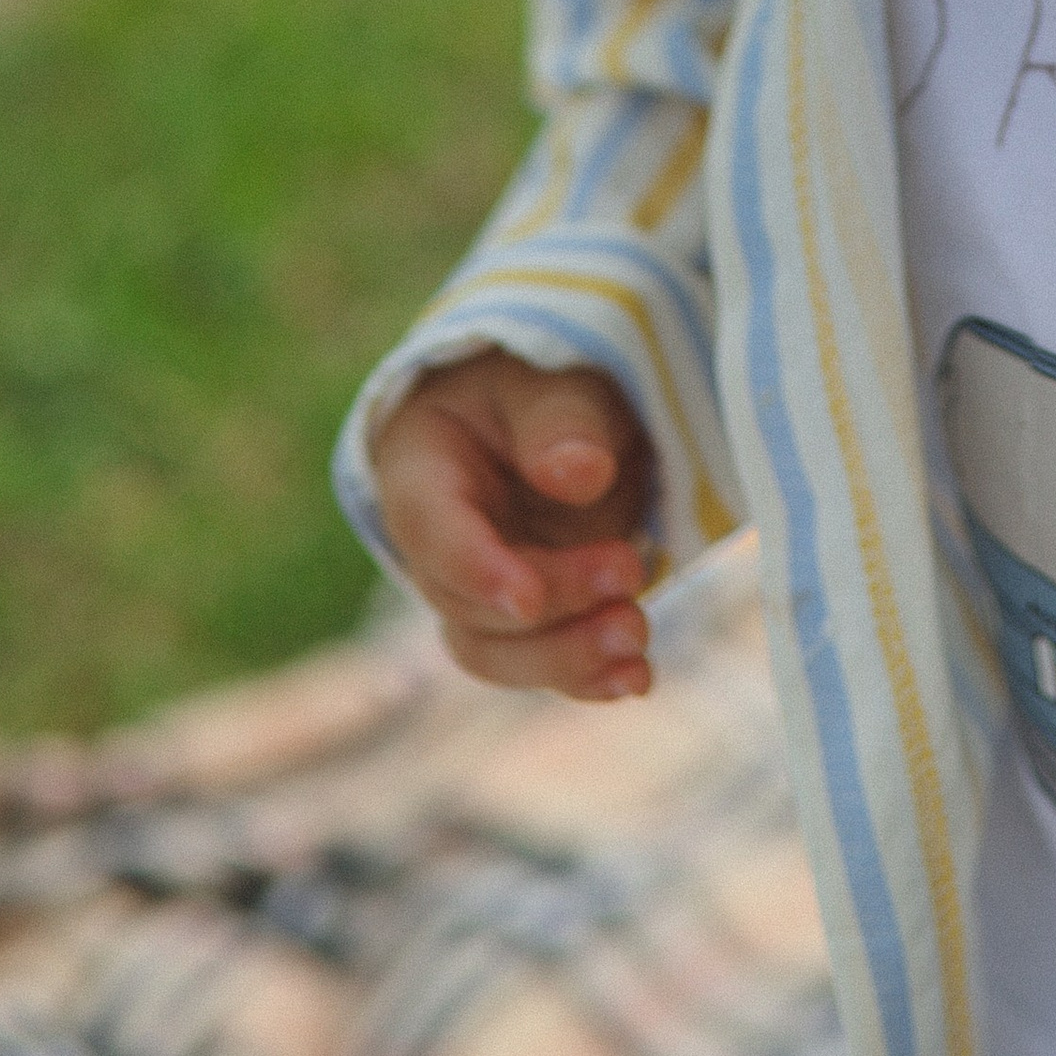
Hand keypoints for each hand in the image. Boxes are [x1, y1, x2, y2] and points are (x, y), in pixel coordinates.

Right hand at [370, 352, 658, 698]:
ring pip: (499, 652)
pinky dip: (588, 676)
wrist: (554, 410)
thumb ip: (560, 420)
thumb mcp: (548, 377)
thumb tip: (581, 476)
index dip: (475, 570)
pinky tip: (635, 677)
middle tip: (627, 570)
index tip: (529, 597)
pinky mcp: (530, 617)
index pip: (431, 531)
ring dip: (566, 656)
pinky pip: (543, 661)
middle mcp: (439, 546)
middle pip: (469, 605)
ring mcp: (482, 588)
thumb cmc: (538, 381)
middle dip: (552, 603)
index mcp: (419, 471)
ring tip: (635, 637)